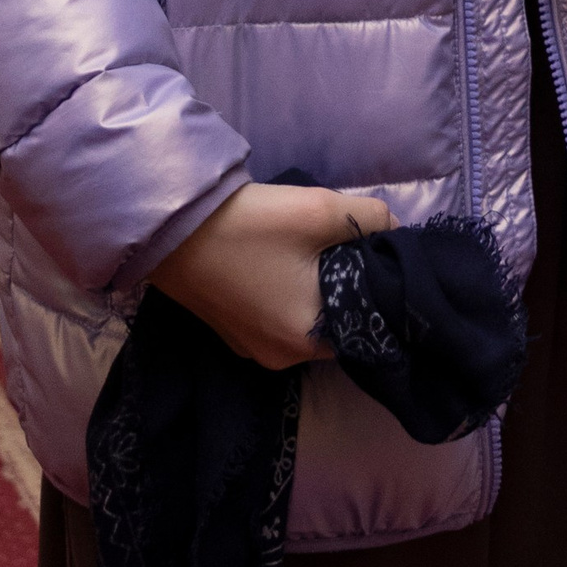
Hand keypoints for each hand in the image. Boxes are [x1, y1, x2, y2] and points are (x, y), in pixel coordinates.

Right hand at [150, 180, 395, 371]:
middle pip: (337, 324)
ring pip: (308, 321)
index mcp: (308, 339)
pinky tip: (287, 262)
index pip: (367, 325)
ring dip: (318, 290)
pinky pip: (279, 320)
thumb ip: (373, 220)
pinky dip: (290, 296)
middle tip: (352, 246)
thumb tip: (396, 230)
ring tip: (320, 249)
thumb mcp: (323, 209)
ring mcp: (252, 349)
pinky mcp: (232, 334)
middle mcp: (282, 357)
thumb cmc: (251, 225)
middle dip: (349, 288)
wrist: (170, 227)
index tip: (383, 258)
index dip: (380, 291)